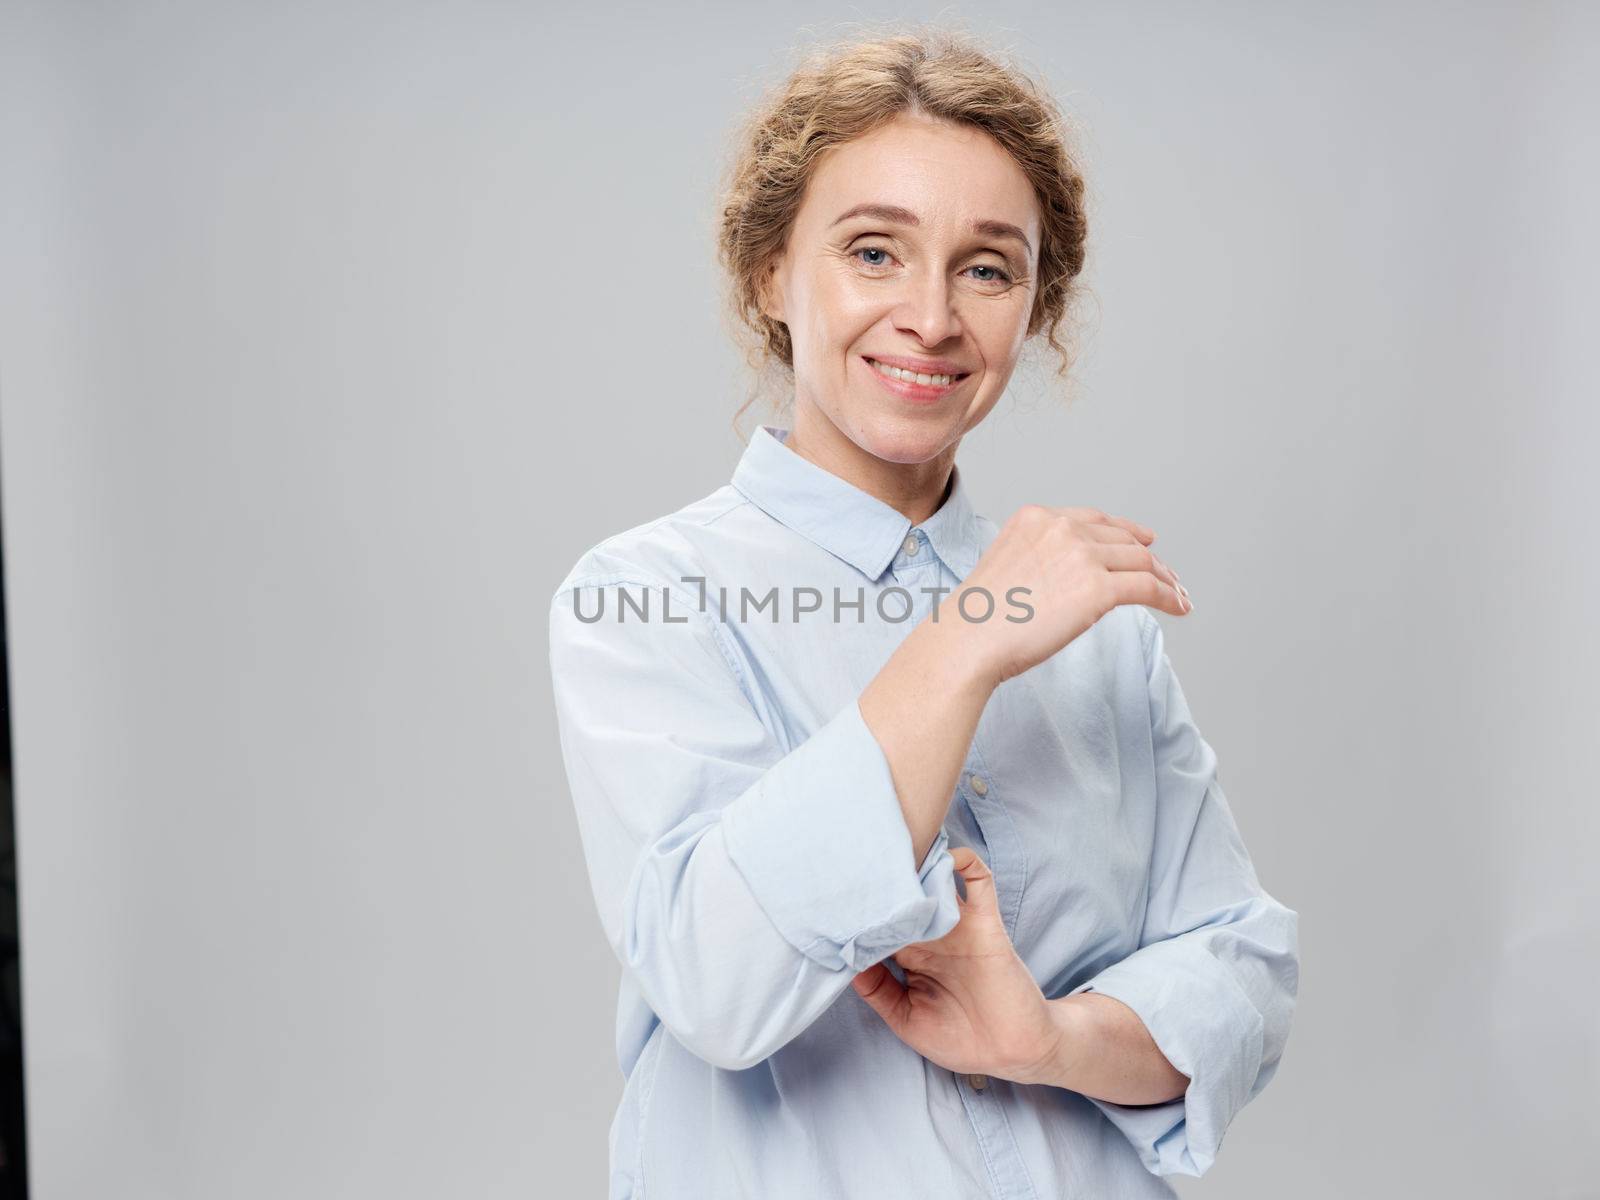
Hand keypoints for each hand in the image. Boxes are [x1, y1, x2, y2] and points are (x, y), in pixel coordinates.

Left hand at [850, 847, 1067, 1084]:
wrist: (1013, 1051)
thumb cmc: (961, 1040)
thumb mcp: (907, 1020)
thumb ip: (879, 992)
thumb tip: (847, 961)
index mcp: (910, 957)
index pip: (879, 924)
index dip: (859, 914)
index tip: (833, 902)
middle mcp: (931, 936)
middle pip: (901, 897)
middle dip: (880, 882)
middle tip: (854, 864)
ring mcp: (958, 926)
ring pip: (934, 880)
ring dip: (915, 863)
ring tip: (891, 850)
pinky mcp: (985, 923)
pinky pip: (979, 882)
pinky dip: (964, 862)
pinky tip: (945, 855)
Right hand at [948, 505, 1189, 687]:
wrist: (969, 639)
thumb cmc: (978, 618)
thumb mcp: (1006, 565)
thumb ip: (1040, 558)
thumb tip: (1069, 580)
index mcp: (1035, 517)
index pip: (1094, 519)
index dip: (1125, 529)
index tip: (1144, 540)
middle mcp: (1061, 528)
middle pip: (1122, 539)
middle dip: (1150, 558)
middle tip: (1167, 576)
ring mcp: (1081, 555)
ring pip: (1140, 561)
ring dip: (1165, 579)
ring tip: (1178, 596)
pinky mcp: (1098, 588)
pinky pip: (1147, 587)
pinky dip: (1169, 597)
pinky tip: (1178, 607)